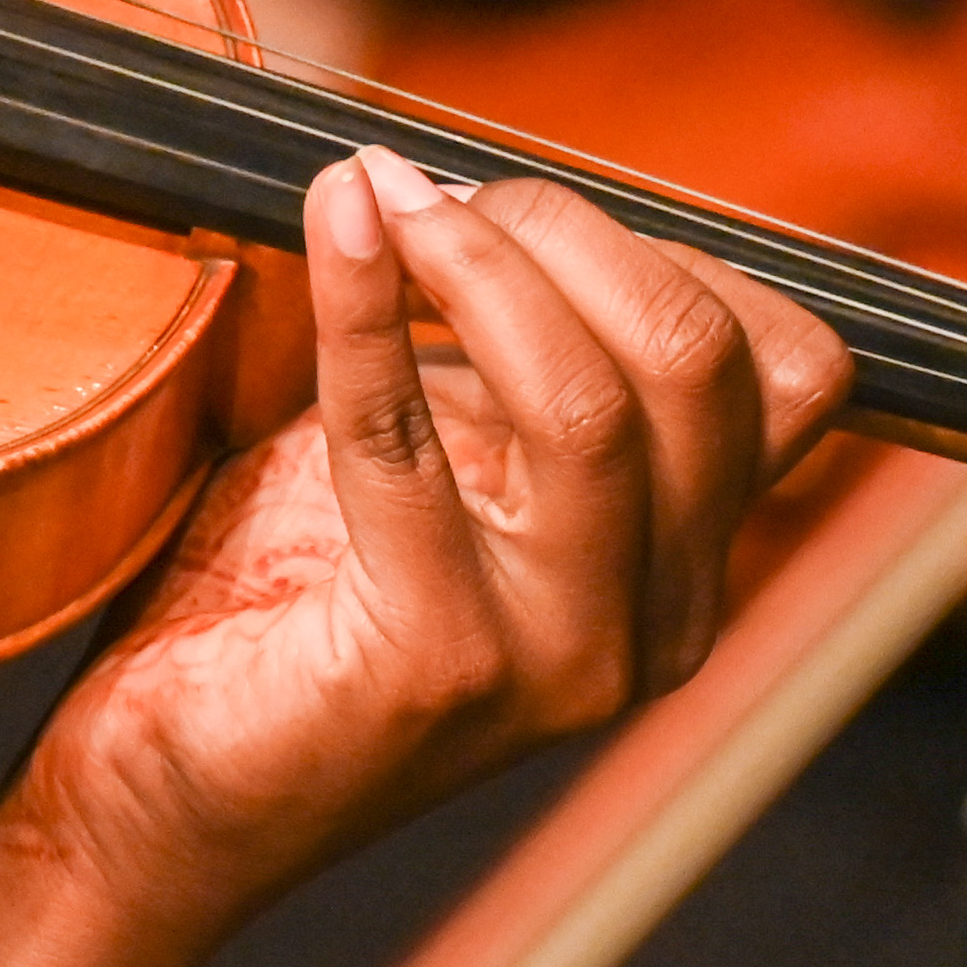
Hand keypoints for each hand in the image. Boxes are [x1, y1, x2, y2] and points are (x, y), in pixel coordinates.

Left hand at [0, 151, 848, 966]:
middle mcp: (659, 619)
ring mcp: (561, 653)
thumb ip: (512, 352)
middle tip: (440, 196)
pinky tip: (334, 221)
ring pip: (589, 400)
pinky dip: (366, 301)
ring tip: (387, 200)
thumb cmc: (299, 596)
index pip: (788, 369)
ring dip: (477, 261)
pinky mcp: (440, 663)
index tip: (528, 209)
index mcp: (689, 563)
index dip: (667, 249)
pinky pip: (407, 437)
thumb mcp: (452, 455)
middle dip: (563, 231)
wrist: (177, 786)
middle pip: (695, 359)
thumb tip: (496, 180)